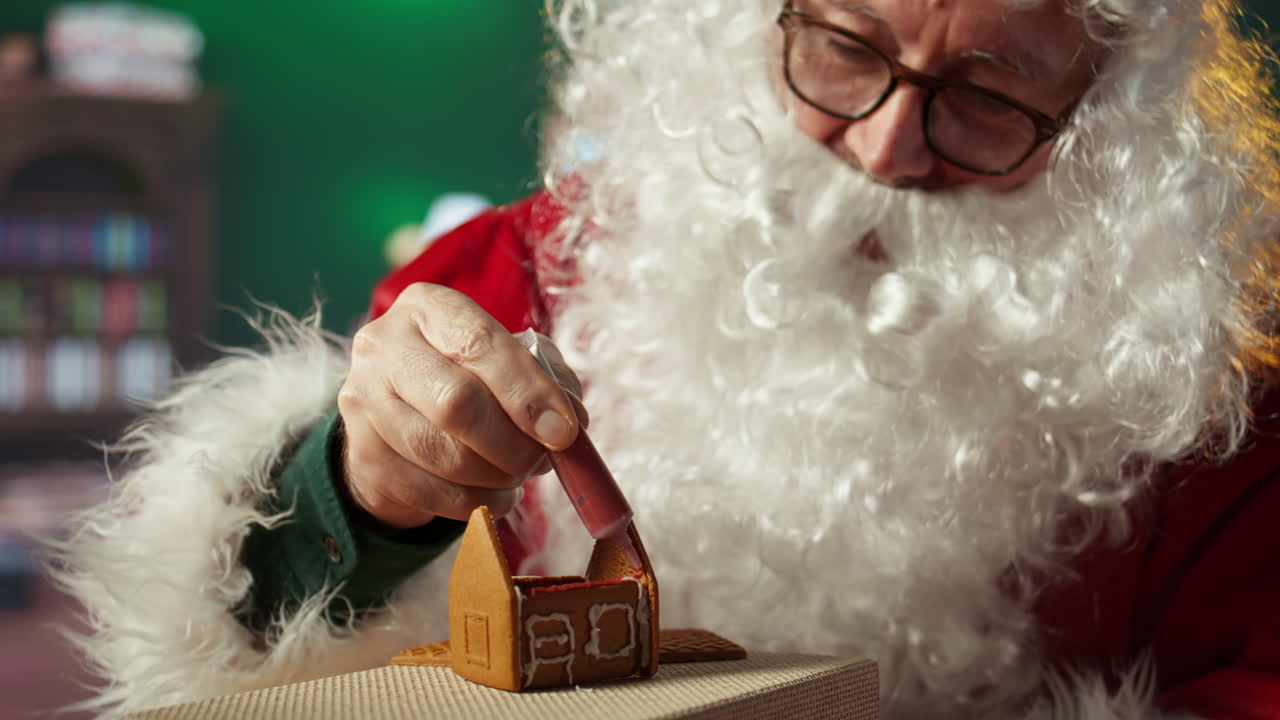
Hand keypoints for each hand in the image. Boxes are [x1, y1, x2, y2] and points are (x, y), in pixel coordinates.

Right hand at [337, 283, 587, 528]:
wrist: (398, 414)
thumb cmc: (467, 375)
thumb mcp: (508, 359)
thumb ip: (544, 379)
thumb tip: (567, 425)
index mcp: (428, 307)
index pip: (480, 345)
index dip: (528, 393)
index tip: (565, 431)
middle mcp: (384, 345)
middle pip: (456, 403)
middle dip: (513, 443)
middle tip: (542, 460)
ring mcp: (363, 400)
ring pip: (443, 455)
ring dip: (498, 476)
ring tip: (519, 474)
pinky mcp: (362, 454)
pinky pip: (431, 493)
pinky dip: (477, 502)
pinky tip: (495, 493)